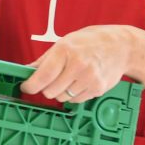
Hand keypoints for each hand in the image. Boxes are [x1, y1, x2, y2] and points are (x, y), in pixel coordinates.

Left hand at [21, 25, 136, 102]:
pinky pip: (76, 101)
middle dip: (45, 88)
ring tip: (67, 79)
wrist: (119, 46)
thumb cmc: (88, 43)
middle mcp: (78, 65)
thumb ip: (44, 60)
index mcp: (65, 51)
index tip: (25, 87)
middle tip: (49, 81)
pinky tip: (78, 83)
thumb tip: (25, 71)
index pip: (43, 76)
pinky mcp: (98, 89)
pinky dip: (72, 95)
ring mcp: (89, 78)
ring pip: (62, 98)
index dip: (30, 85)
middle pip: (50, 91)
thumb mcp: (63, 43)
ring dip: (59, 92)